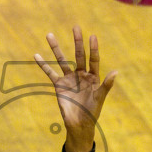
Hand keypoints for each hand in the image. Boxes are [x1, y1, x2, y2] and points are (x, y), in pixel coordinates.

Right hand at [35, 26, 116, 151]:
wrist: (79, 124)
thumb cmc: (93, 111)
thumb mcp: (100, 97)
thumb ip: (106, 85)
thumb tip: (116, 72)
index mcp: (93, 77)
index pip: (93, 59)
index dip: (93, 48)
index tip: (92, 36)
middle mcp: (81, 75)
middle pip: (79, 55)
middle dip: (77, 41)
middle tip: (76, 27)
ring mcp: (69, 79)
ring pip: (62, 60)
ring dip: (56, 48)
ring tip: (49, 34)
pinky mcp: (59, 85)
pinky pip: (50, 73)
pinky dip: (43, 65)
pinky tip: (36, 55)